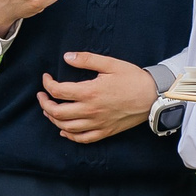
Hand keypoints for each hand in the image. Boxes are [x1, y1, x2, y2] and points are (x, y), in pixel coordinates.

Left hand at [37, 52, 159, 143]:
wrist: (153, 96)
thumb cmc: (133, 78)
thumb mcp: (110, 64)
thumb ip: (86, 59)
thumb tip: (66, 57)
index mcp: (90, 92)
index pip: (58, 91)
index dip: (47, 84)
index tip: (46, 78)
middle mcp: (90, 111)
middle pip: (57, 112)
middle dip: (44, 103)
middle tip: (42, 95)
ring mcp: (97, 123)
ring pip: (66, 127)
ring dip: (53, 119)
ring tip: (49, 110)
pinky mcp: (104, 131)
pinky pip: (82, 139)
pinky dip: (69, 136)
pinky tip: (64, 130)